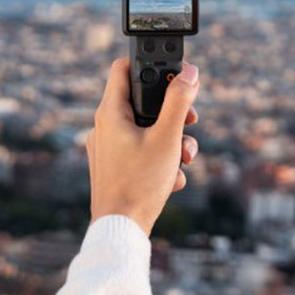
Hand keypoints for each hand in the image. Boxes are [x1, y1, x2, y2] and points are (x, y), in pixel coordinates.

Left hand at [85, 57, 200, 233]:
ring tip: (183, 158)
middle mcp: (104, 126)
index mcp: (110, 112)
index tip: (175, 76)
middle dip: (172, 113)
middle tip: (189, 123)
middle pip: (142, 101)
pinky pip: (140, 151)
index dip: (151, 65)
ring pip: (145, 129)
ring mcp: (107, 147)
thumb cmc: (140, 183)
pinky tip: (170, 178)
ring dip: (171, 140)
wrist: (120, 229)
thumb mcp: (167, 138)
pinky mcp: (113, 166)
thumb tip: (190, 72)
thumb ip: (179, 102)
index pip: (124, 68)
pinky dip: (159, 159)